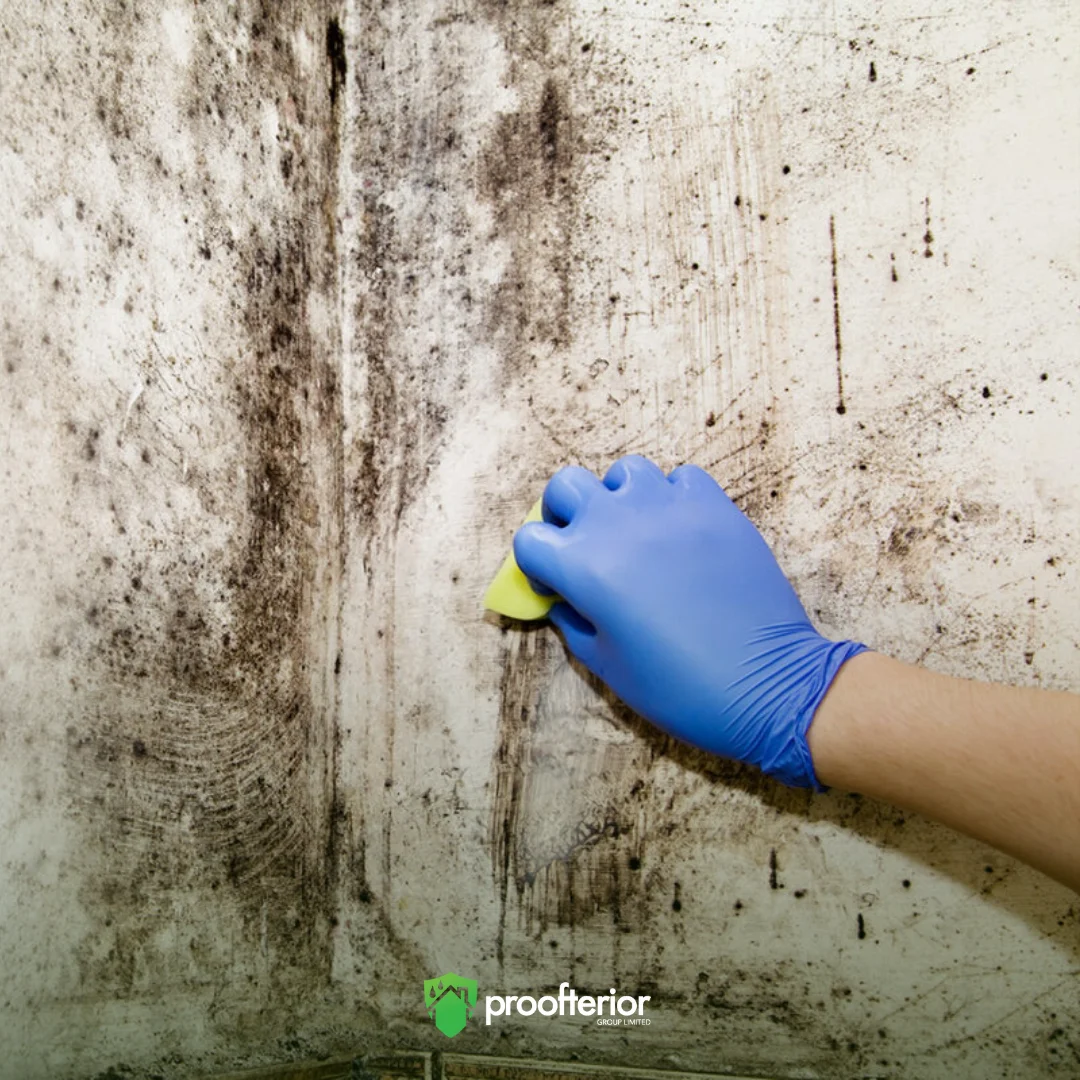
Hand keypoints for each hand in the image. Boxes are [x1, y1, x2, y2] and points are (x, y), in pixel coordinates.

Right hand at [513, 455, 866, 787]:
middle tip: (584, 546)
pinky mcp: (714, 504)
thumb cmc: (680, 687)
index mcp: (583, 566)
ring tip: (637, 534)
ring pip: (624, 471)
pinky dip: (672, 497)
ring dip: (619, 498)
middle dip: (564, 513)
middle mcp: (618, 524)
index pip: (529, 539)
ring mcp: (668, 506)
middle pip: (565, 485)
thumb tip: (564, 600)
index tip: (558, 586)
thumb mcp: (606, 666)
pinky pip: (680, 478)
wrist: (766, 684)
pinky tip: (681, 532)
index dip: (537, 564)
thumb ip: (573, 622)